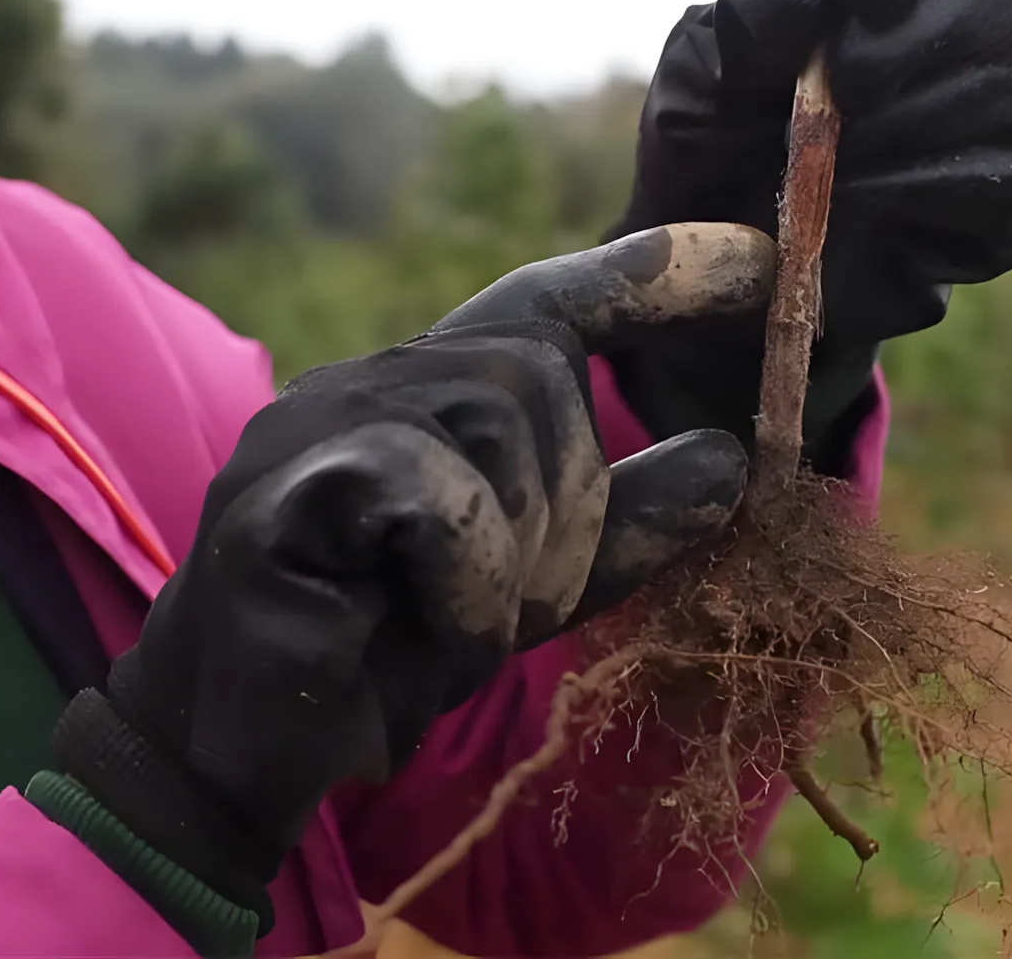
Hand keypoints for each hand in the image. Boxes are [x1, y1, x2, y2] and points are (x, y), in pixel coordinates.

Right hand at [49, 223, 775, 930]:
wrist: (247, 750)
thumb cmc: (384, 652)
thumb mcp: (536, 581)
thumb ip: (627, 520)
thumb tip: (735, 459)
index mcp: (430, 393)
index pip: (552, 301)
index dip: (657, 274)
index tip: (764, 260)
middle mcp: (374, 380)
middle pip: (540, 374)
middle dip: (568, 503)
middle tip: (513, 605)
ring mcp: (321, 421)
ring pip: (501, 429)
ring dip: (517, 557)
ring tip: (452, 623)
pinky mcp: (286, 487)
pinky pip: (444, 501)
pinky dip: (466, 588)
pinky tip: (417, 632)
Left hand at [607, 0, 1011, 471]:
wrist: (721, 266)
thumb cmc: (716, 144)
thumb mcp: (701, 73)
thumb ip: (752, 15)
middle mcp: (963, 25)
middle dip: (932, 26)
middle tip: (851, 88)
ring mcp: (1001, 109)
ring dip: (923, 120)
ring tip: (840, 165)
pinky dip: (940, 194)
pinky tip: (873, 211)